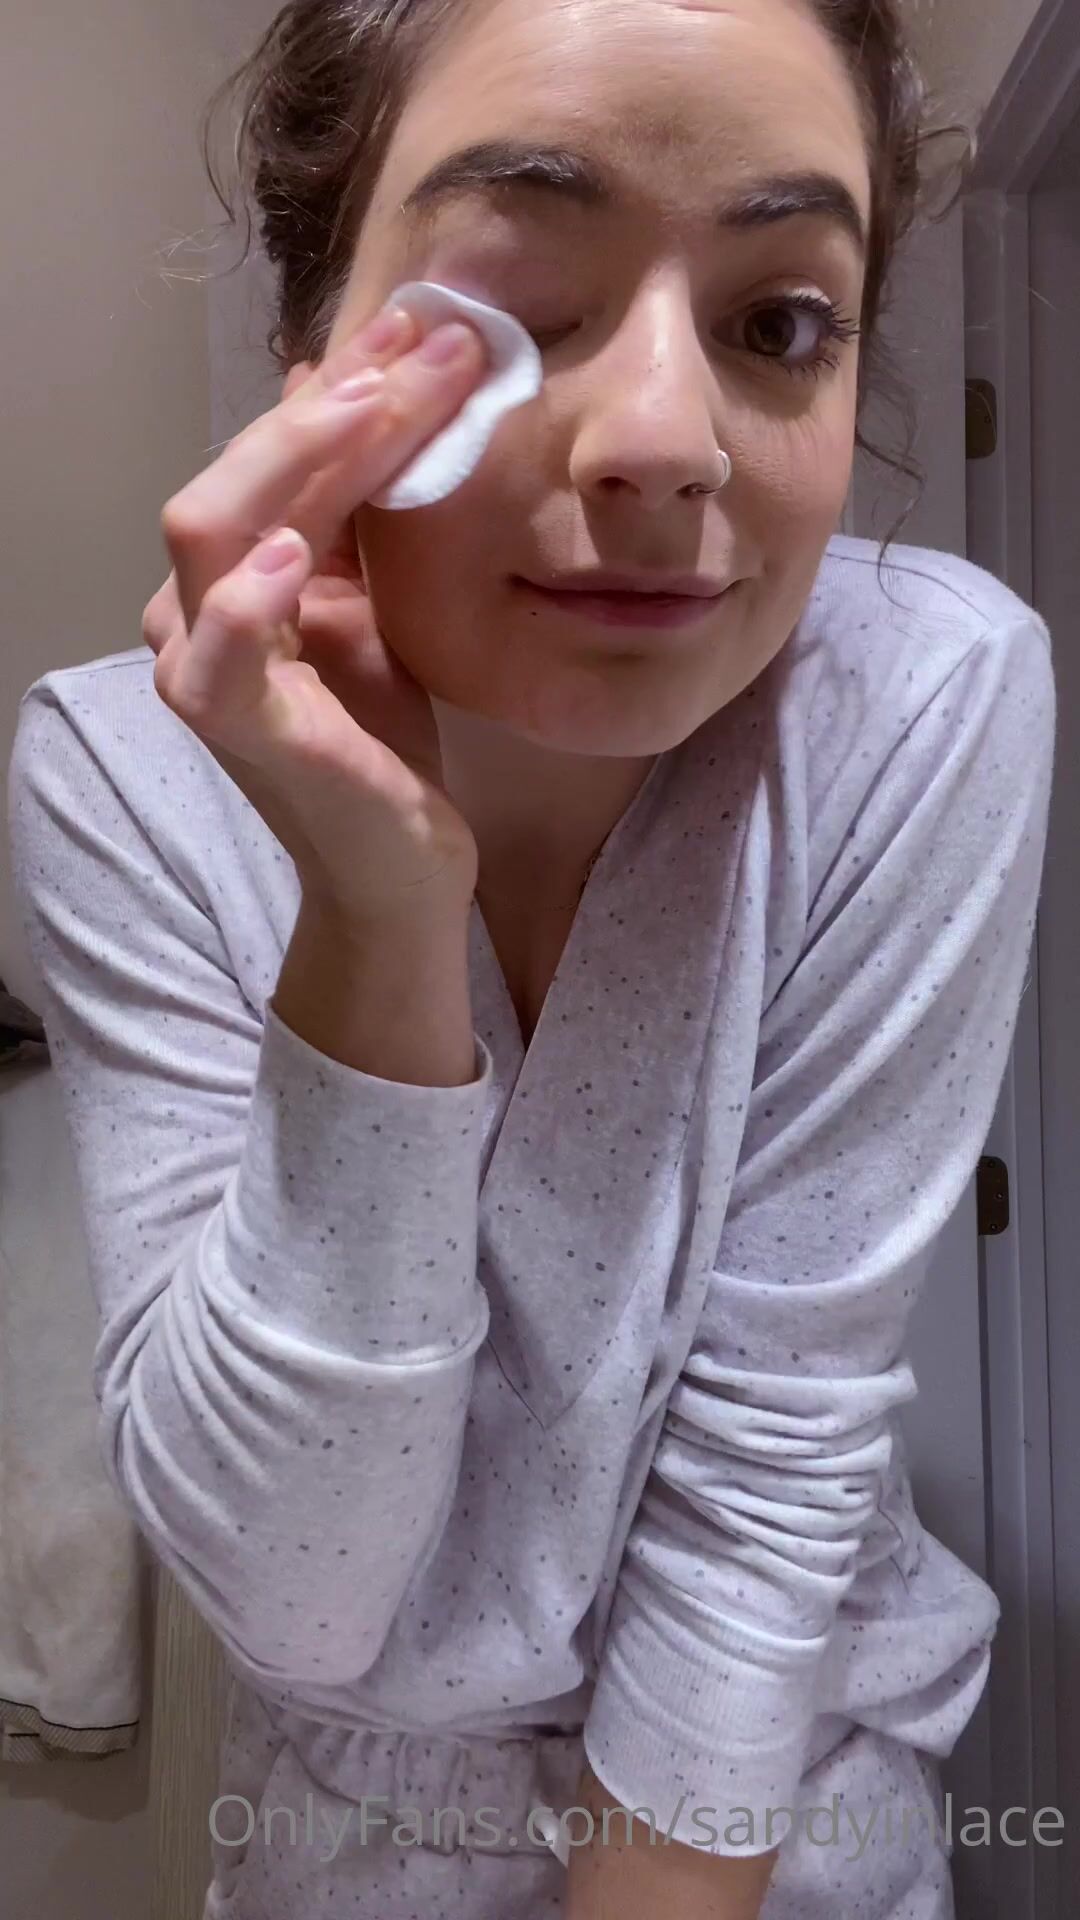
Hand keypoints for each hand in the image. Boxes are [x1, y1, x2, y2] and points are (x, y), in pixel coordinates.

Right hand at [143, 310, 487, 923]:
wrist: (400, 862)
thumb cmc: (383, 738)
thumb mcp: (375, 599)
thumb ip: (353, 507)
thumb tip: (343, 382)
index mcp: (233, 575)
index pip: (277, 459)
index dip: (349, 388)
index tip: (428, 329)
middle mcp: (196, 609)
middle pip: (240, 471)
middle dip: (337, 401)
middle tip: (431, 342)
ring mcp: (202, 666)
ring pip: (210, 526)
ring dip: (300, 455)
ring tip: (381, 402)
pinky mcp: (231, 726)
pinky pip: (221, 650)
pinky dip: (249, 598)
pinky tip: (296, 552)